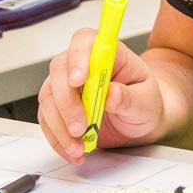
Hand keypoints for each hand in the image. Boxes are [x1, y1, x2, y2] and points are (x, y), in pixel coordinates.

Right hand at [37, 29, 164, 162]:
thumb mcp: (146, 101)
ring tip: (79, 147)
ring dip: (59, 126)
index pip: (85, 41)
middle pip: (59, 70)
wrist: (138, 119)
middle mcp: (81, 64)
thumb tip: (111, 94)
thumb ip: (129, 97)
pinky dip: (57, 138)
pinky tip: (72, 151)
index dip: (78, 57)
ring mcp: (66, 84)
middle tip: (80, 127)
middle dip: (66, 102)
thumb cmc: (144, 101)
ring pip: (48, 97)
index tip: (78, 80)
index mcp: (106, 52)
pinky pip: (47, 119)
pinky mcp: (58, 106)